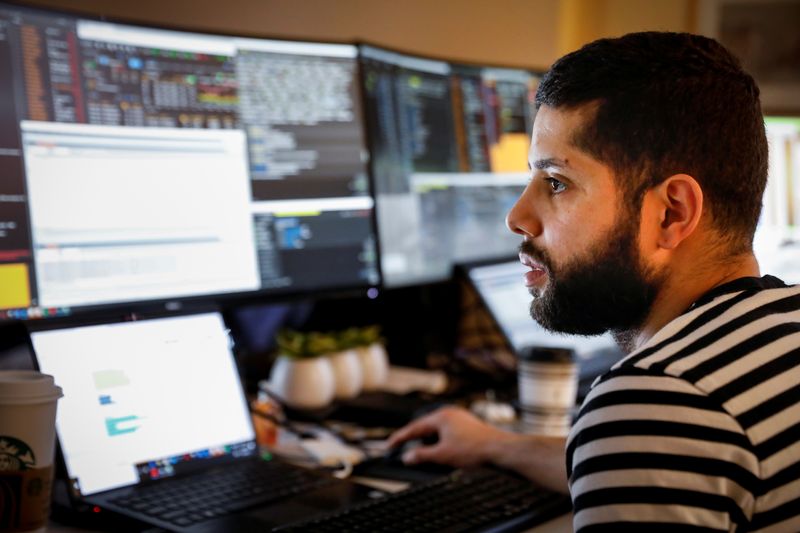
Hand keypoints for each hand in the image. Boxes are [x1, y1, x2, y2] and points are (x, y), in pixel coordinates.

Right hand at [387, 406, 506, 467]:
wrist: (500, 451)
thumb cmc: (476, 449)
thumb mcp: (442, 455)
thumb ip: (422, 456)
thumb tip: (408, 456)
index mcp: (441, 416)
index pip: (414, 427)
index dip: (400, 438)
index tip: (389, 445)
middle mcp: (451, 415)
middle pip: (426, 428)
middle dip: (415, 441)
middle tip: (404, 452)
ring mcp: (461, 421)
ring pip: (438, 433)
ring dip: (429, 444)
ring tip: (424, 457)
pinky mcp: (469, 429)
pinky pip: (448, 435)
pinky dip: (441, 445)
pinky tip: (442, 456)